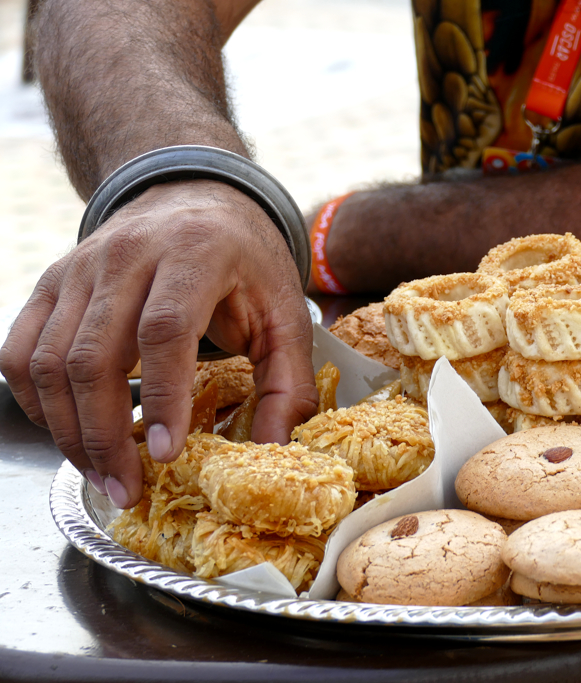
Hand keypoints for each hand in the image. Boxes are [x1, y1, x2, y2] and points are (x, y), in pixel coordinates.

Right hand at [0, 180, 318, 507]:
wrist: (197, 197)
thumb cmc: (246, 262)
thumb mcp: (287, 313)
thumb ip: (288, 381)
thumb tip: (273, 449)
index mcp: (195, 252)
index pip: (165, 330)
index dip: (164, 397)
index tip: (168, 454)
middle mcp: (127, 254)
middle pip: (94, 355)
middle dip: (106, 435)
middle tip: (129, 488)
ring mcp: (79, 268)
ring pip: (49, 361)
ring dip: (70, 430)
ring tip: (104, 475)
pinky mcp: (51, 284)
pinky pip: (20, 352)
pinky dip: (37, 402)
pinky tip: (70, 435)